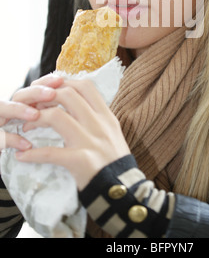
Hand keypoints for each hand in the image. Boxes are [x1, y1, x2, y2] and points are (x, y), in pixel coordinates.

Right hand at [0, 76, 60, 151]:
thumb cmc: (17, 138)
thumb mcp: (31, 122)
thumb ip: (43, 111)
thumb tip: (67, 100)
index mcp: (19, 105)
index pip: (31, 87)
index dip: (45, 82)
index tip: (61, 79)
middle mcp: (6, 110)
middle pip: (19, 95)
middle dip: (35, 93)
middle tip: (52, 93)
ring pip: (3, 109)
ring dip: (19, 110)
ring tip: (35, 115)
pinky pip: (0, 137)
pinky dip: (12, 140)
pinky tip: (26, 145)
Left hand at [12, 75, 130, 189]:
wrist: (123, 188)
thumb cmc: (114, 160)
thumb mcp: (111, 131)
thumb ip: (95, 116)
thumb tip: (73, 102)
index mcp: (106, 115)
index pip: (85, 86)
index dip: (63, 82)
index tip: (49, 90)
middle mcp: (99, 124)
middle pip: (67, 94)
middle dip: (44, 97)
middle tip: (33, 107)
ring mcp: (90, 141)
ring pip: (56, 117)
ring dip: (36, 119)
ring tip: (27, 127)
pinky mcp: (81, 161)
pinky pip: (51, 153)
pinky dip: (33, 154)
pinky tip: (24, 155)